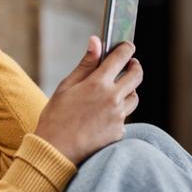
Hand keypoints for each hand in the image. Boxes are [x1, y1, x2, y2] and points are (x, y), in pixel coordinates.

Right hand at [33, 36, 142, 165]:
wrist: (55, 151)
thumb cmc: (56, 117)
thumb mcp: (66, 86)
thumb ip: (85, 64)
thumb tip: (96, 40)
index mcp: (98, 83)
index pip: (121, 57)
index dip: (127, 48)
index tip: (127, 47)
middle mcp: (113, 98)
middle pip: (136, 76)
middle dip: (135, 67)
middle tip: (130, 66)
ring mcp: (118, 116)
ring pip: (134, 97)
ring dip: (128, 91)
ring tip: (116, 92)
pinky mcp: (119, 132)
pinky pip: (125, 117)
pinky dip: (118, 113)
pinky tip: (103, 116)